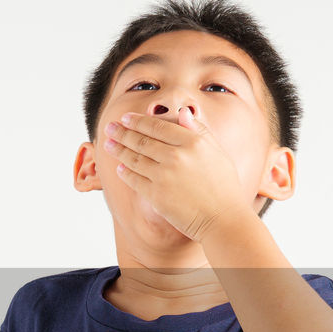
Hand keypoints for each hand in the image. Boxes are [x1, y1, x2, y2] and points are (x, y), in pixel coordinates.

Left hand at [103, 107, 248, 242]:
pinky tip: (120, 167)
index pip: (158, 127)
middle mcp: (176, 156)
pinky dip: (125, 172)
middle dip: (122, 133)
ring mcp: (164, 176)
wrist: (223, 219)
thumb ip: (200, 131)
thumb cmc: (224, 186)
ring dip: (118, 150)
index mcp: (192, 142)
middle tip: (110, 128)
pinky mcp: (156, 195)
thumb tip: (182, 112)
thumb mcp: (218, 152)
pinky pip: (134, 180)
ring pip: (134, 159)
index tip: (126, 118)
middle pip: (142, 140)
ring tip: (108, 144)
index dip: (138, 121)